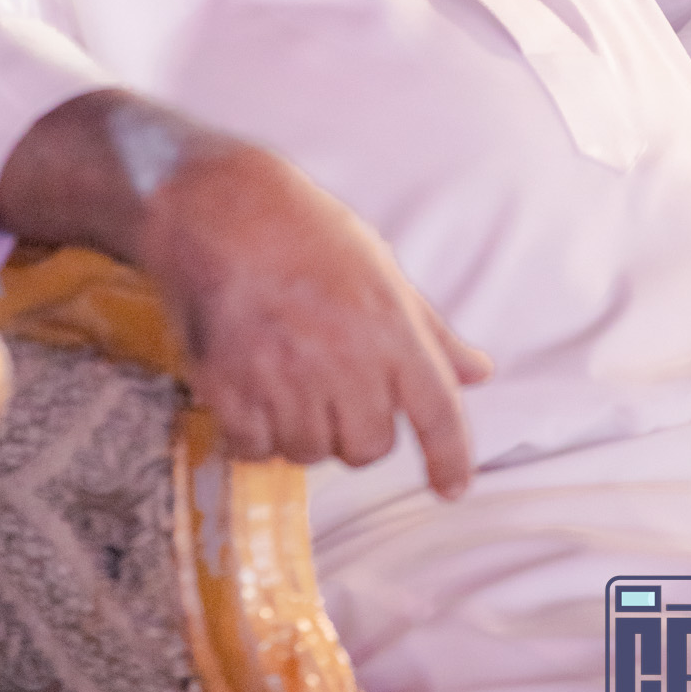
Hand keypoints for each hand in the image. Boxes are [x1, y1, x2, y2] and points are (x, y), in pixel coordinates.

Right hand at [0, 91, 490, 494]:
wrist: (213, 204)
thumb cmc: (298, 227)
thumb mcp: (378, 266)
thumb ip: (428, 330)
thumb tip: (478, 372)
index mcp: (390, 326)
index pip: (438, 412)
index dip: (450, 458)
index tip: (450, 487)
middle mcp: (344, 360)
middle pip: (369, 447)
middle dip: (353, 430)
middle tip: (328, 389)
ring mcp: (285, 378)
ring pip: (310, 452)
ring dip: (299, 430)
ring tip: (281, 378)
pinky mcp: (230, 389)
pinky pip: (255, 449)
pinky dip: (252, 433)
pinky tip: (246, 394)